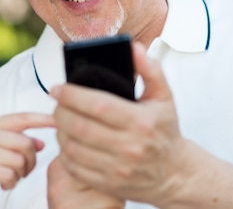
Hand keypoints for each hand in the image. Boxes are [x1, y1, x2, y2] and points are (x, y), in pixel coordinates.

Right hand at [0, 112, 53, 207]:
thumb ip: (13, 141)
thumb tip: (41, 142)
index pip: (23, 117)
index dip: (44, 119)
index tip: (59, 121)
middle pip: (26, 143)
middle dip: (31, 161)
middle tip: (23, 172)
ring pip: (20, 160)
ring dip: (20, 175)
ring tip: (9, 178)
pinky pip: (9, 174)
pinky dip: (10, 183)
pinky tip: (2, 184)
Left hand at [50, 42, 194, 206]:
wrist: (174, 173)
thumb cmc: (164, 130)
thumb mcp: (163, 97)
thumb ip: (150, 69)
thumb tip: (133, 47)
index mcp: (142, 122)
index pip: (98, 105)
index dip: (72, 95)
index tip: (57, 88)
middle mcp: (130, 147)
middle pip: (80, 127)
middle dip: (61, 112)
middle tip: (57, 103)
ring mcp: (118, 169)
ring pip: (73, 148)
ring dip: (60, 131)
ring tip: (61, 119)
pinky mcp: (108, 184)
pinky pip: (75, 168)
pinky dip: (64, 153)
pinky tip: (67, 140)